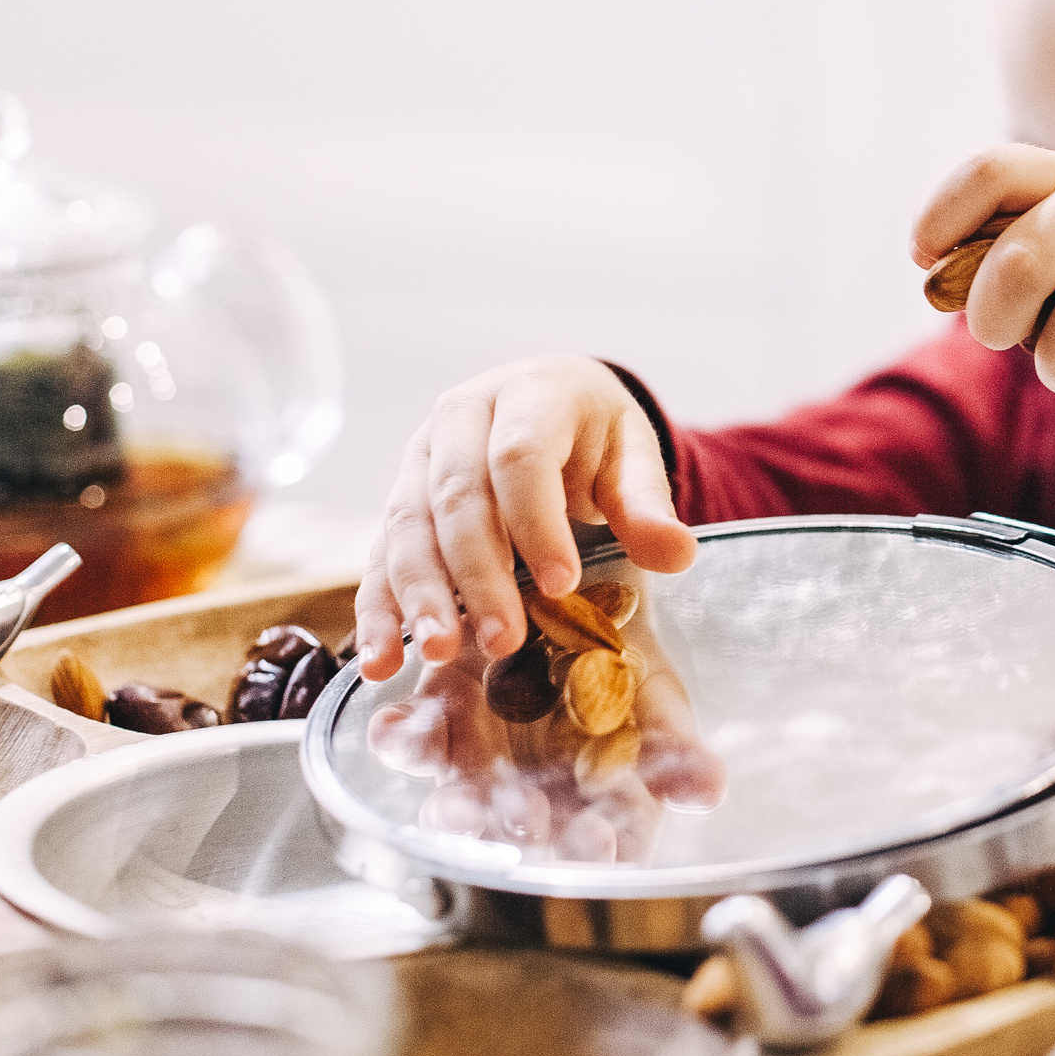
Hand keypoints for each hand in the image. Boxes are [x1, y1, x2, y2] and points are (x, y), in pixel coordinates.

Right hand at [355, 355, 698, 681]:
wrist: (547, 403)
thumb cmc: (592, 434)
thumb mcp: (632, 454)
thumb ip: (647, 503)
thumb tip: (676, 554)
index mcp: (528, 395)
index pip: (520, 456)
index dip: (536, 522)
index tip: (561, 584)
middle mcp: (461, 419)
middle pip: (458, 495)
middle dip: (476, 572)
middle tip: (500, 638)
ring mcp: (420, 459)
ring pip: (408, 525)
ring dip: (419, 594)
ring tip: (436, 652)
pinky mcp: (399, 501)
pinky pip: (380, 554)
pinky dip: (377, 608)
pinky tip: (381, 660)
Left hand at [366, 610, 724, 857]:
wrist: (580, 585)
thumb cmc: (627, 659)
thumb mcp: (660, 700)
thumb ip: (680, 750)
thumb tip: (708, 793)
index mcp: (582, 806)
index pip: (588, 847)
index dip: (591, 850)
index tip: (597, 840)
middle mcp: (525, 794)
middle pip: (514, 833)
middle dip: (513, 834)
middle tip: (520, 822)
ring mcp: (477, 759)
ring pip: (456, 797)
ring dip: (452, 806)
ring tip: (454, 808)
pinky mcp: (438, 711)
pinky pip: (413, 736)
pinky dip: (402, 736)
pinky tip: (397, 727)